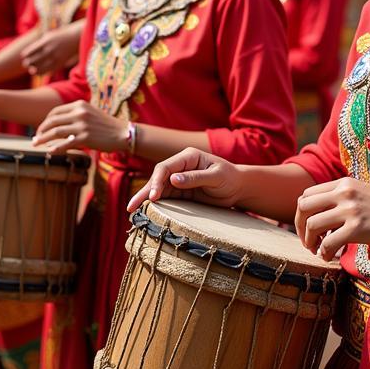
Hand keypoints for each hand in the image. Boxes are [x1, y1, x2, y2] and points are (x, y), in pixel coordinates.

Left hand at [20, 30, 77, 76]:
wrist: (75, 38)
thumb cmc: (59, 36)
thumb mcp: (47, 36)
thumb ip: (37, 45)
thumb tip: (25, 55)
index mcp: (45, 42)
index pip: (29, 52)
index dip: (25, 56)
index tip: (24, 56)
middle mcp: (49, 50)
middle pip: (32, 61)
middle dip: (27, 64)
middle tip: (26, 64)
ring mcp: (55, 58)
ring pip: (39, 69)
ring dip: (33, 70)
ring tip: (32, 69)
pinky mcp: (60, 64)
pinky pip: (48, 72)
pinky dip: (42, 73)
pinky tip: (40, 71)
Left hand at [33, 101, 123, 153]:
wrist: (123, 133)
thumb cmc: (106, 125)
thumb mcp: (90, 113)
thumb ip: (75, 115)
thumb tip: (57, 125)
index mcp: (79, 105)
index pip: (55, 111)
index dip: (46, 121)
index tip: (42, 129)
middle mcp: (79, 113)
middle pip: (52, 121)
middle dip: (41, 130)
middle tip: (35, 138)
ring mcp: (82, 125)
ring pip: (55, 132)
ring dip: (43, 139)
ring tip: (36, 144)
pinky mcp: (85, 138)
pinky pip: (65, 143)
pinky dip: (55, 148)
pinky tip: (50, 151)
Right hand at [127, 148, 242, 212]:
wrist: (238, 187)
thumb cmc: (230, 178)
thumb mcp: (216, 177)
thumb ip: (195, 178)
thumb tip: (173, 180)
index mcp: (188, 157)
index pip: (166, 167)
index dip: (157, 181)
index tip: (153, 196)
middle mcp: (180, 166)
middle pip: (158, 177)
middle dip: (145, 191)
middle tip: (132, 206)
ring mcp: (179, 179)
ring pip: (158, 188)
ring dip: (145, 198)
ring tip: (131, 210)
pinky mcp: (180, 192)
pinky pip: (165, 197)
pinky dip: (154, 203)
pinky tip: (144, 211)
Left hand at [295, 178, 369, 260]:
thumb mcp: (363, 192)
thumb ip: (343, 197)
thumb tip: (324, 215)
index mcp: (343, 183)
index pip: (307, 195)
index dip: (301, 214)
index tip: (307, 228)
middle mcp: (343, 192)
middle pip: (303, 207)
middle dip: (299, 227)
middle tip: (307, 242)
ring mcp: (350, 210)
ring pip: (311, 225)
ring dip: (309, 242)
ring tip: (318, 250)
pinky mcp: (358, 228)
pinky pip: (328, 243)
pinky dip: (324, 252)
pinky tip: (330, 257)